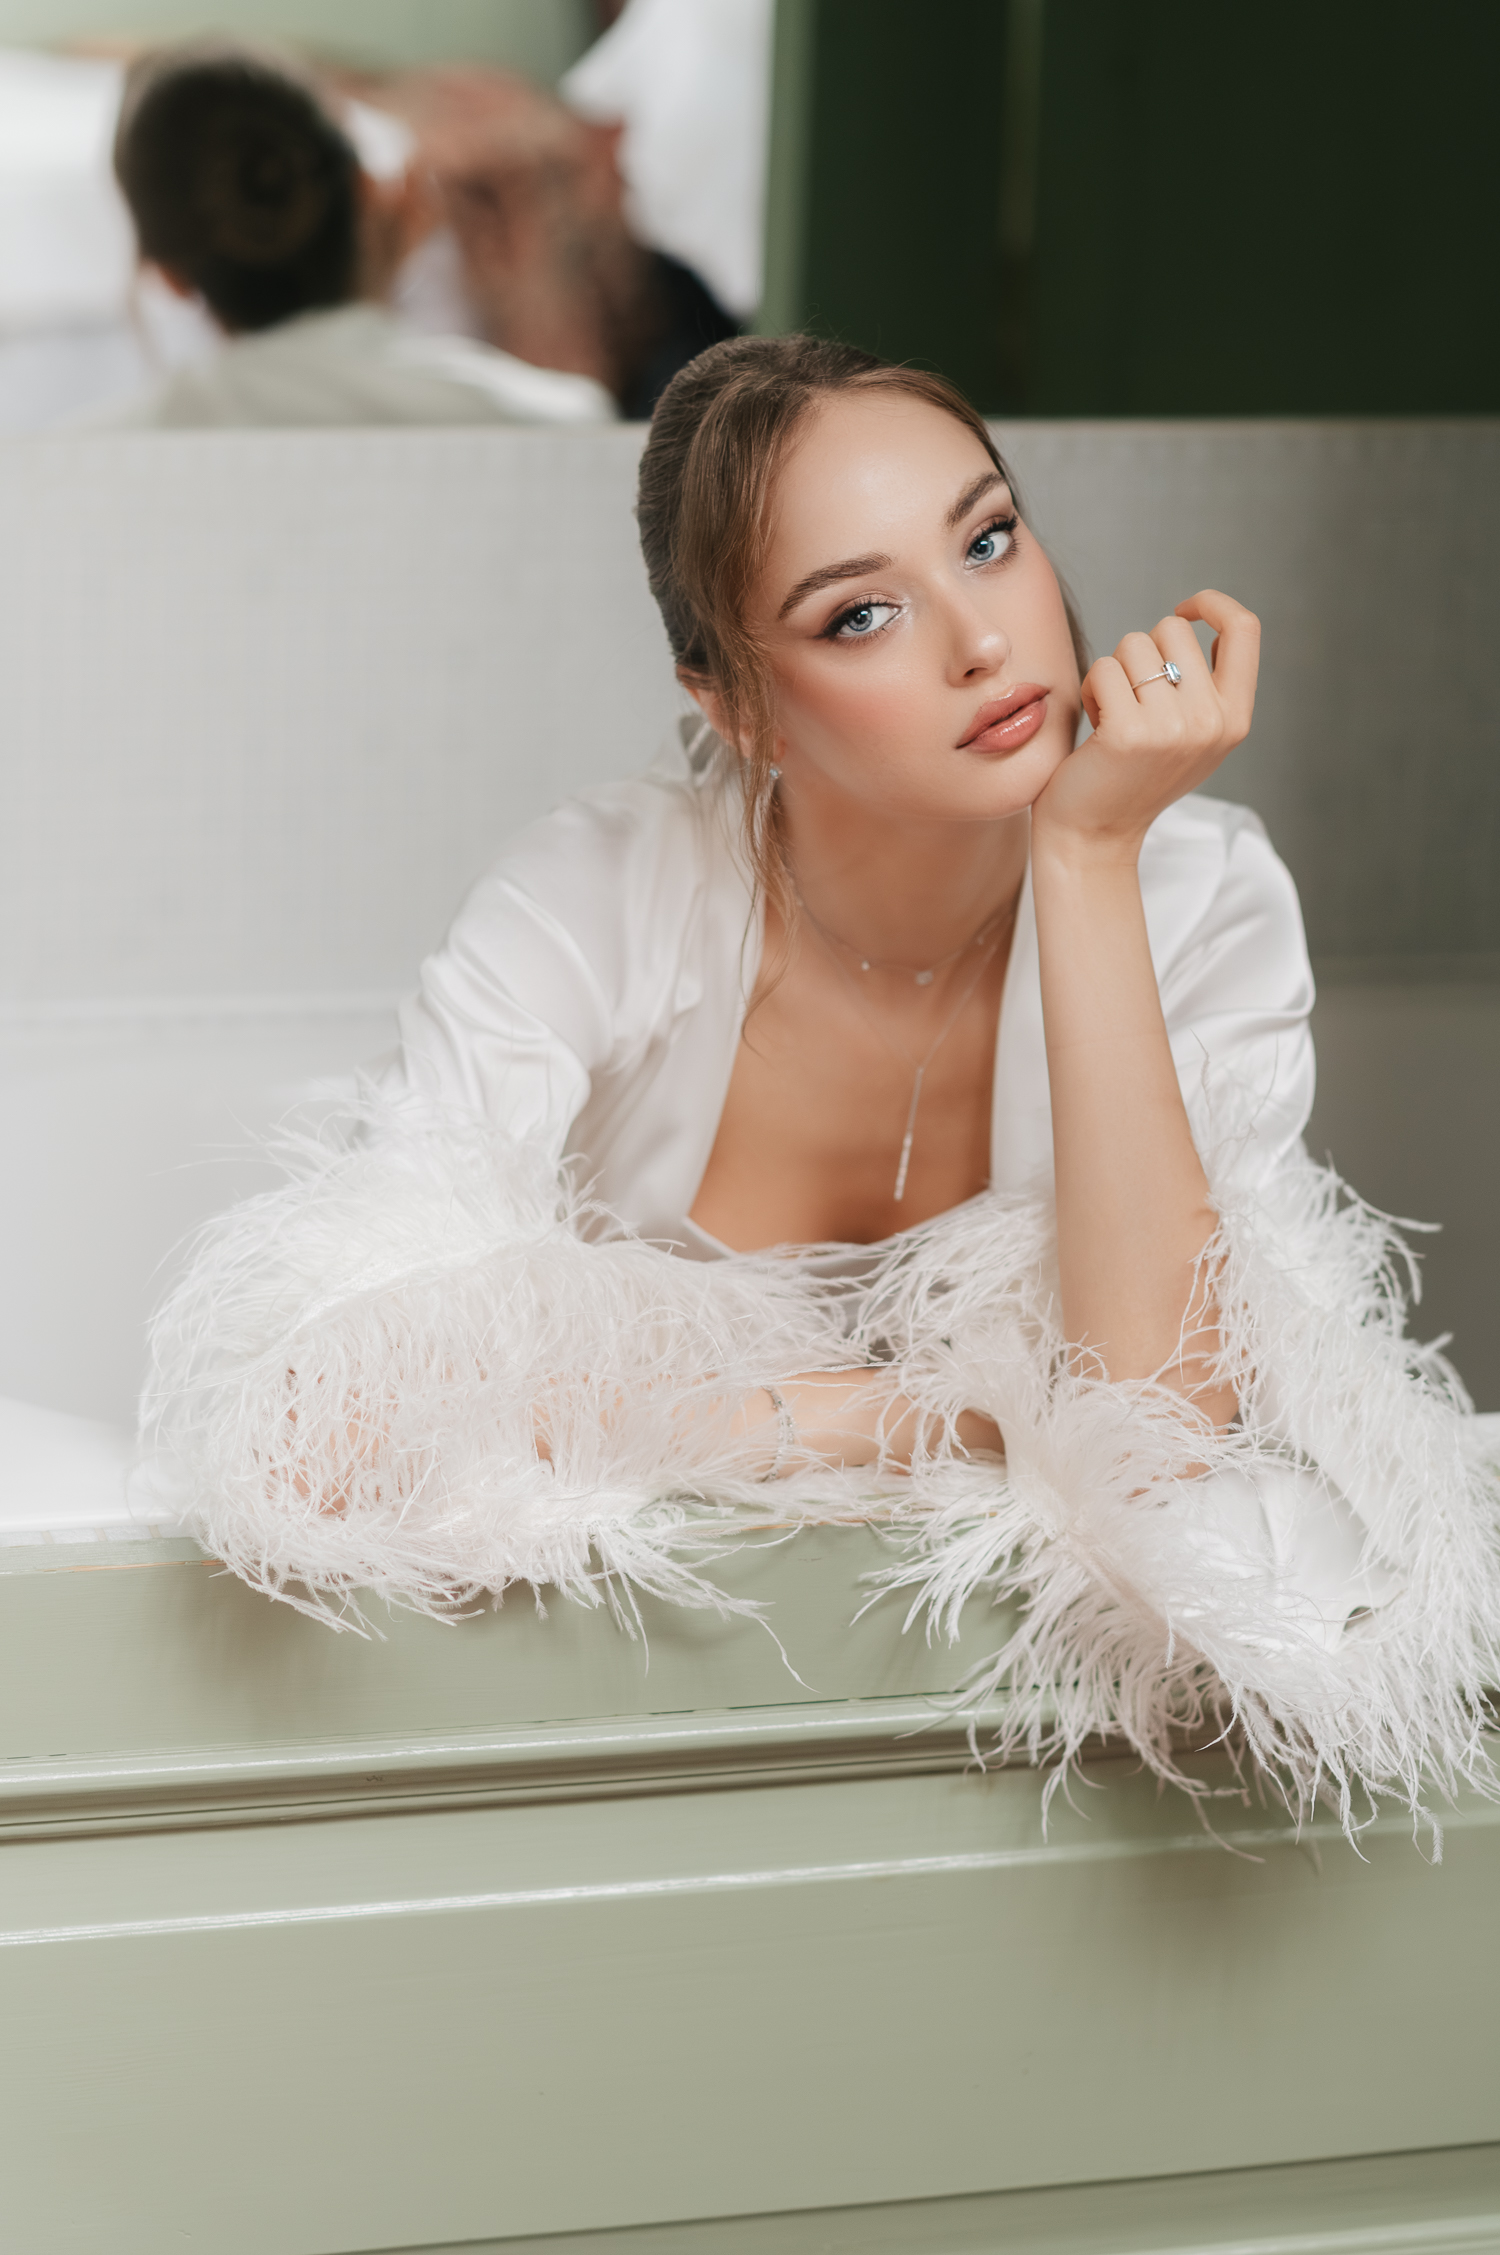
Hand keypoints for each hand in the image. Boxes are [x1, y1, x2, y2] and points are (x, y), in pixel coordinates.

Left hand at [1032, 590, 1258, 860]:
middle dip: (1141, 652)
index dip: (1213, 604)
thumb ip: (1208, 687)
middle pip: (1173, 629)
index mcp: (1236, 719)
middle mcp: (1212, 721)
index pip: (1245, 628)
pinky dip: (1091, 690)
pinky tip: (1095, 728)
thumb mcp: (1193, 736)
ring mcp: (1173, 728)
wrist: (1095, 837)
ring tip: (1113, 716)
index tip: (1184, 610)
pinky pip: (1104, 670)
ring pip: (1133, 644)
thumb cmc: (1134, 779)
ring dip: (1113, 673)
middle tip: (1131, 698)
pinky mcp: (1128, 733)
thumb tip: (1205, 622)